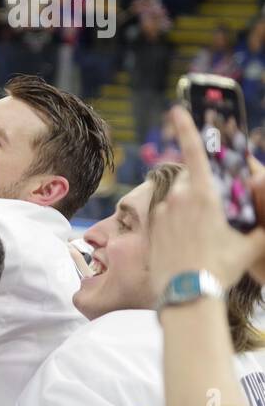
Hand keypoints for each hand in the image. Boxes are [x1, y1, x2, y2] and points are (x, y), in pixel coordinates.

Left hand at [149, 105, 264, 295]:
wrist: (186, 295)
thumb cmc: (220, 269)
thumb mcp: (250, 246)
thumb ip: (261, 226)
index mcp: (205, 196)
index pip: (196, 154)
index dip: (186, 129)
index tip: (177, 111)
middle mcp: (179, 199)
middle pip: (192, 182)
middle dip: (203, 191)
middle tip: (214, 218)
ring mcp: (162, 213)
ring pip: (179, 202)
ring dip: (190, 212)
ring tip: (202, 241)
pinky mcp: (152, 227)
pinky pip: (167, 218)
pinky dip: (177, 225)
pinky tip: (187, 246)